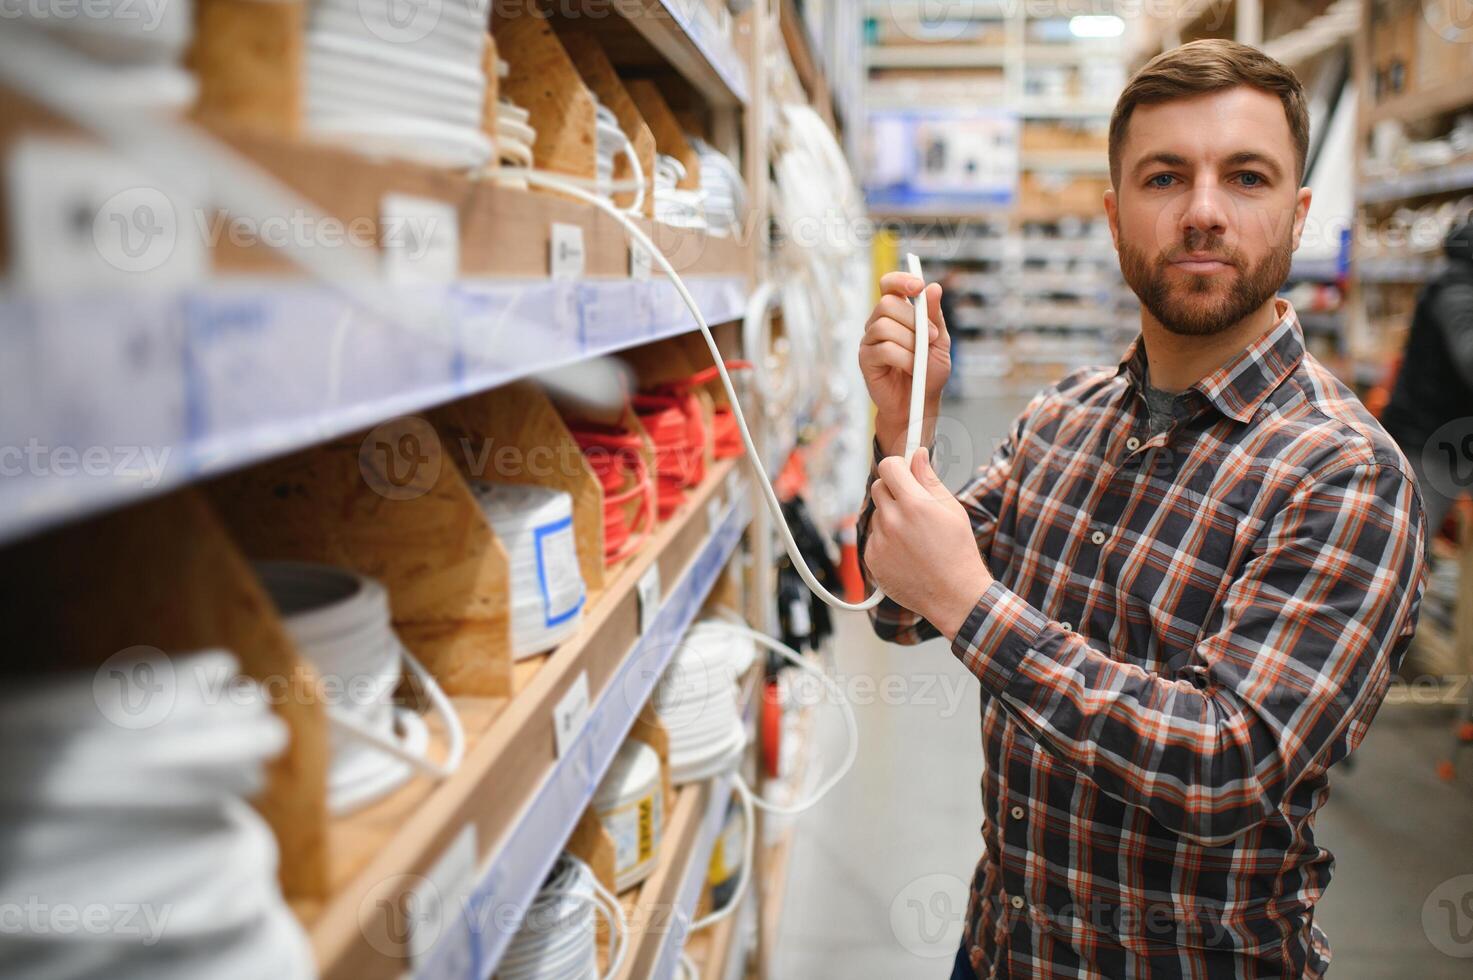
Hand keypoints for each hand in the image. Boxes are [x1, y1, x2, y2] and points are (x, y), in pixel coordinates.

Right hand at [859, 272, 950, 456]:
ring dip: (909, 341)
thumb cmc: (928, 374)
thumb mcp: (939, 342)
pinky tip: (910, 368)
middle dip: (913, 319)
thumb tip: (934, 287)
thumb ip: (935, 316)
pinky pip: (883, 349)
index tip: (918, 286)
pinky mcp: (865, 360)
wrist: (919, 405)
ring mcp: (869, 341)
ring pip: (884, 326)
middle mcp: (878, 323)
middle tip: (932, 337)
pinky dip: (903, 358)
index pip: (889, 285)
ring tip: (920, 359)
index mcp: (896, 314)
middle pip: (886, 303)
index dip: (900, 280)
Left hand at [864, 448, 990, 638]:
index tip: (903, 471)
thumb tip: (917, 454)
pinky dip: (885, 540)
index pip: (888, 466)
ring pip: (877, 514)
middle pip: (878, 487)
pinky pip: (873, 537)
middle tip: (912, 505)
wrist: (954, 595)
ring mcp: (880, 541)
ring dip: (890, 518)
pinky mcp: (872, 559)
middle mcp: (892, 521)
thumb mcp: (951, 510)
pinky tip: (906, 552)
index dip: (897, 466)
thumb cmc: (958, 552)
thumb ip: (929, 479)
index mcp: (915, 504)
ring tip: (914, 537)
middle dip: (893, 490)